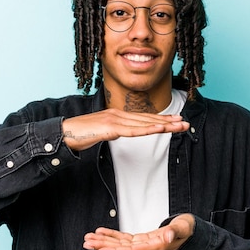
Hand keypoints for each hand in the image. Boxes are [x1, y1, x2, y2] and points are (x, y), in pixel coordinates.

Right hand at [62, 109, 189, 151]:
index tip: (176, 121)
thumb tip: (120, 134)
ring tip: (179, 126)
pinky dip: (148, 130)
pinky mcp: (110, 128)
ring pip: (144, 123)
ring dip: (163, 125)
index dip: (161, 119)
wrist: (63, 133)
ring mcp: (114, 120)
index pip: (143, 118)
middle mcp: (118, 114)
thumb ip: (112, 131)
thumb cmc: (79, 134)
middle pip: (148, 119)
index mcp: (117, 115)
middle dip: (168, 121)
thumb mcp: (101, 132)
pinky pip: (132, 130)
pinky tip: (159, 130)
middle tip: (185, 122)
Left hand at [83, 214, 194, 249]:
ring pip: (120, 245)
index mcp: (155, 248)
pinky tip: (100, 232)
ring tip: (88, 239)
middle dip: (104, 247)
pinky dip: (111, 235)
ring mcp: (143, 246)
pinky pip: (124, 239)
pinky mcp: (141, 240)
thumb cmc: (187, 230)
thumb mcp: (183, 228)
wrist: (190, 233)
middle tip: (87, 244)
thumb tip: (167, 235)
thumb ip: (175, 232)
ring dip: (104, 241)